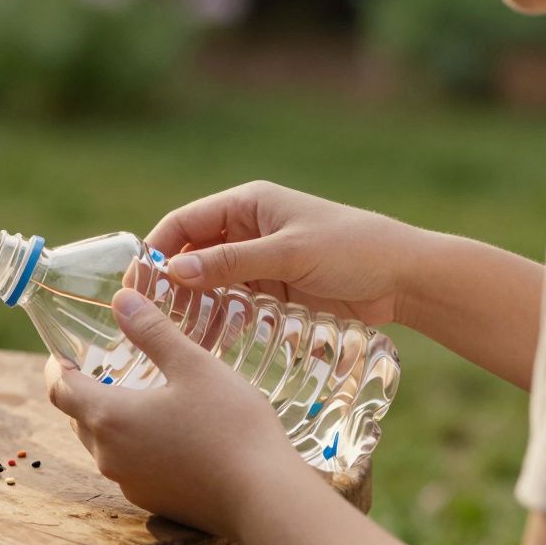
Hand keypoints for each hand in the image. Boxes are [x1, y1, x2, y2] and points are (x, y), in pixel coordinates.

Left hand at [44, 287, 304, 537]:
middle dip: (84, 390)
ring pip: (103, 444)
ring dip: (108, 418)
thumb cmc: (231, 426)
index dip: (56, 367)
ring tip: (135, 394)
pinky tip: (164, 431)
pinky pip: (128, 466)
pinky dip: (133, 443)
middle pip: (78, 417)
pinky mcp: (154, 501)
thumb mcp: (193, 365)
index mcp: (109, 418)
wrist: (266, 499)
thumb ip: (152, 331)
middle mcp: (109, 456)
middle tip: (103, 366)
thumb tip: (120, 299)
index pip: (59, 389)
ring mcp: (130, 484)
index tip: (64, 351)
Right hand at [147, 180, 425, 324]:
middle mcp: (248, 230)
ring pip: (210, 282)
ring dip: (192, 304)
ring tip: (173, 333)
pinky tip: (206, 340)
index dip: (156, 250)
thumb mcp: (288, 253)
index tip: (137, 282)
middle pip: (192, 254)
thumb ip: (230, 263)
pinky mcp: (273, 290)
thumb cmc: (352, 250)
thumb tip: (172, 272)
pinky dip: (217, 318)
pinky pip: (233, 303)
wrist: (408, 278)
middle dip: (170, 282)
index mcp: (247, 204)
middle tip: (148, 315)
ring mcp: (259, 261)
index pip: (184, 223)